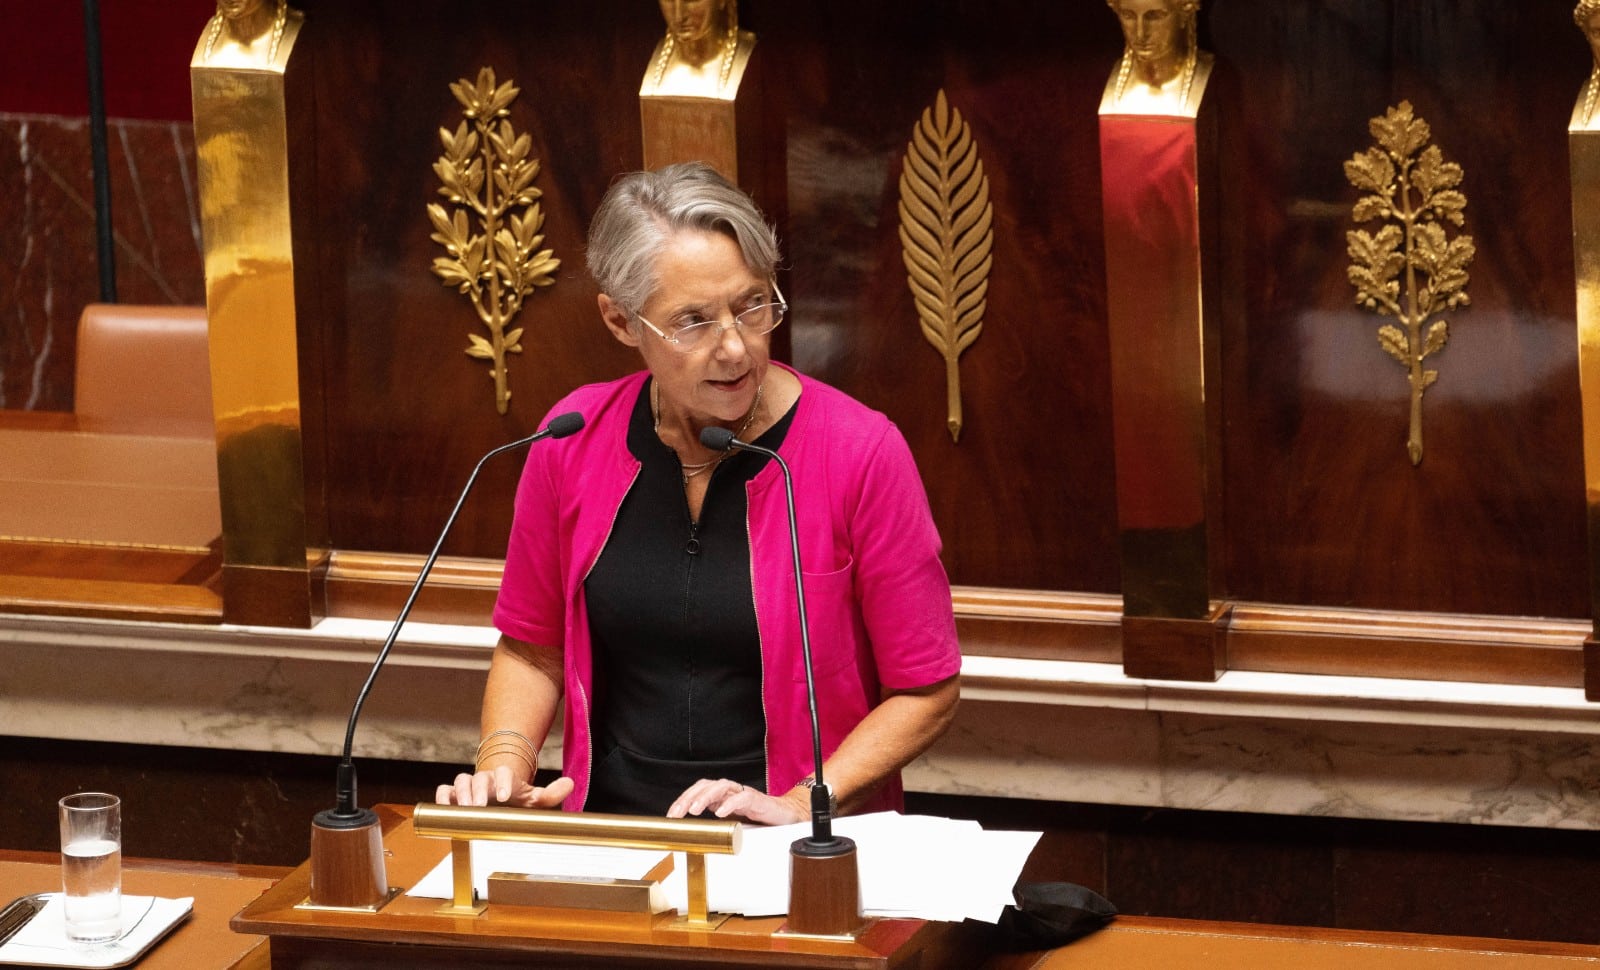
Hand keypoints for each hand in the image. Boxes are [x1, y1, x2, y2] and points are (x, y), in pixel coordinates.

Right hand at [435, 768, 573, 807]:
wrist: (499, 798)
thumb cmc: (517, 800)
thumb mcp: (535, 799)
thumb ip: (551, 794)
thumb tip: (570, 784)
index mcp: (505, 777)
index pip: (504, 773)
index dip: (504, 782)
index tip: (505, 796)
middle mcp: (485, 779)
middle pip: (479, 777)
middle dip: (478, 790)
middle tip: (478, 806)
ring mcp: (468, 786)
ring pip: (460, 781)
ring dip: (460, 794)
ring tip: (463, 809)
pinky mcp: (453, 795)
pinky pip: (444, 791)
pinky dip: (442, 797)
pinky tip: (444, 807)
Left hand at [667, 778, 807, 824]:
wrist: (785, 816)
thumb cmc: (757, 818)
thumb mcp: (730, 822)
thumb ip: (714, 824)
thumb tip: (692, 836)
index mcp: (721, 795)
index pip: (698, 790)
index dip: (683, 800)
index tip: (671, 816)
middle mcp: (730, 790)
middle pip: (706, 785)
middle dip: (688, 797)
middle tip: (677, 813)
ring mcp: (743, 793)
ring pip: (721, 786)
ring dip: (705, 797)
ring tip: (694, 810)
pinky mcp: (756, 799)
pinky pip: (742, 797)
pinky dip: (729, 804)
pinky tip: (720, 813)